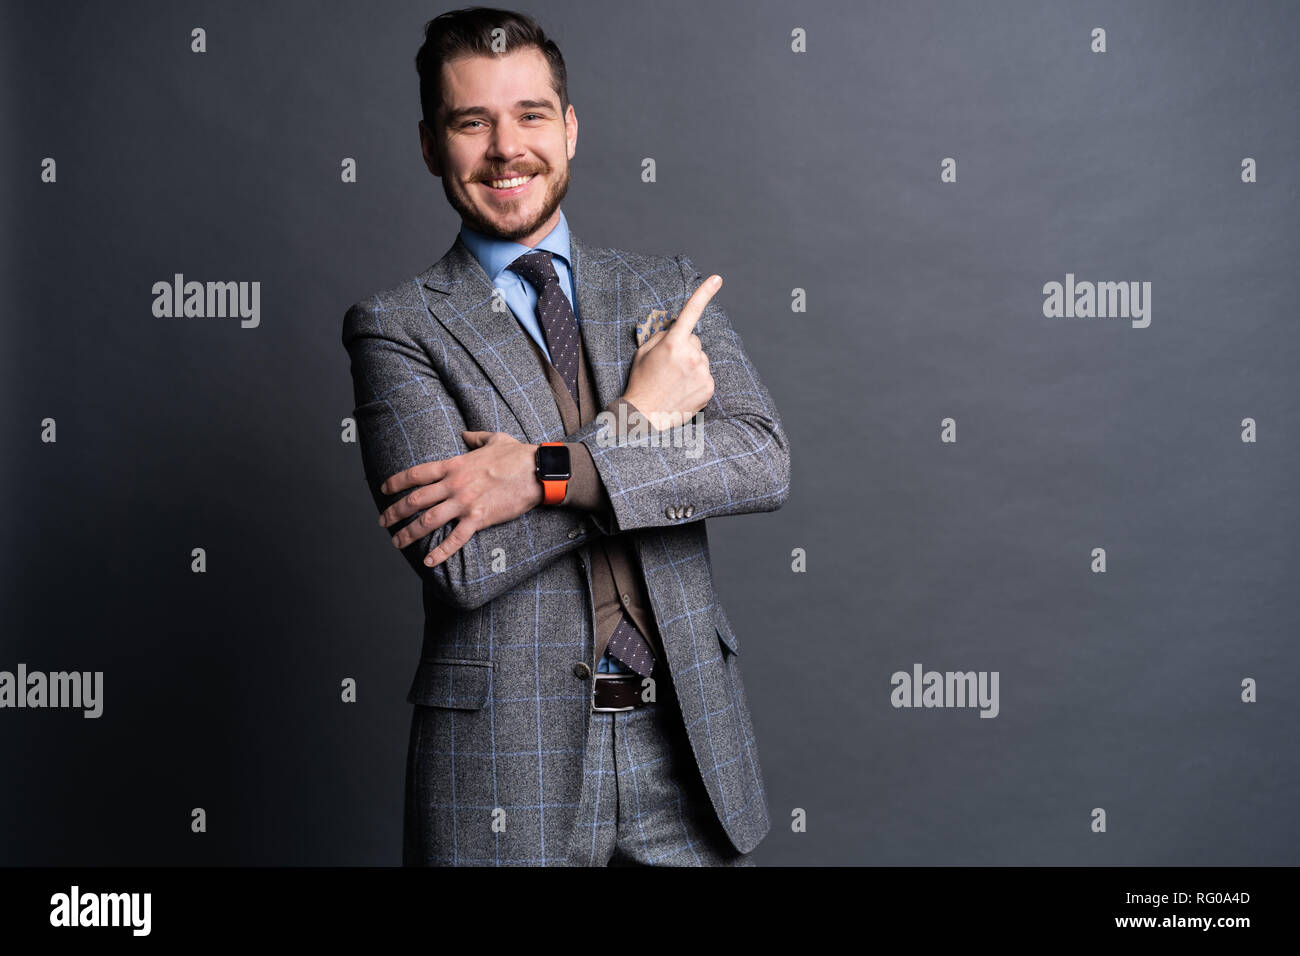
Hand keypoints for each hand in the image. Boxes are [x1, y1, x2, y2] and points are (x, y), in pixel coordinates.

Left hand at [377, 431, 543, 566]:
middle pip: (415, 500)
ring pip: (428, 521)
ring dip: (408, 534)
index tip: (384, 490)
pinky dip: (441, 552)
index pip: (416, 474)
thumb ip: (476, 437)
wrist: (537, 471)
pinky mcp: (479, 518)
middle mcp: (454, 484)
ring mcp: (465, 502)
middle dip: (395, 512)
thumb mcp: (494, 439)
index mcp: (454, 465)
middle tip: (383, 521)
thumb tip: (466, 434)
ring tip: (397, 543)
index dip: (396, 482)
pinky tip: (429, 562)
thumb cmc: (518, 454)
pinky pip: (455, 538)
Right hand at [623, 274, 720, 429]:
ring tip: (675, 381)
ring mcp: (702, 371)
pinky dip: (697, 380)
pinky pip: (706, 375)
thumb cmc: (642, 382)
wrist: (646, 416)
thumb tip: (678, 328)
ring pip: (701, 359)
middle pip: (694, 341)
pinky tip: (683, 390)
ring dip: (691, 365)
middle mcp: (691, 355)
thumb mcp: (643, 352)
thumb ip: (662, 335)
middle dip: (684, 348)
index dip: (704, 293)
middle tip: (668, 367)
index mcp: (672, 343)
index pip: (691, 313)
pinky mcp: (709, 386)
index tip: (717, 279)